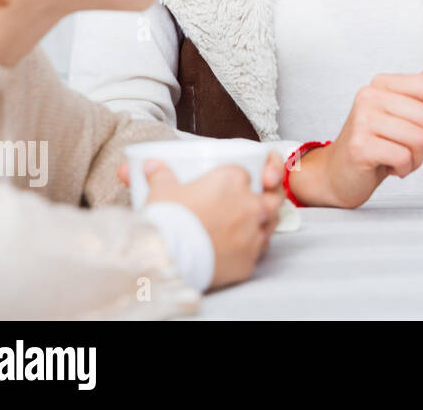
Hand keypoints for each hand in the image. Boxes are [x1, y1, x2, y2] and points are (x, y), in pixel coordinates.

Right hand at [117, 152, 283, 289]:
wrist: (165, 258)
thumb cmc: (167, 219)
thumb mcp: (160, 190)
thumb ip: (160, 174)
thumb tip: (151, 164)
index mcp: (233, 180)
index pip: (249, 172)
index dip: (246, 175)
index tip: (240, 178)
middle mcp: (250, 204)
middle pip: (272, 195)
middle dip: (270, 194)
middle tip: (259, 197)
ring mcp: (253, 232)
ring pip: (272, 220)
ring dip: (266, 218)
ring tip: (255, 219)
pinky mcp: (250, 258)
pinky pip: (260, 248)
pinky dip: (255, 244)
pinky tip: (245, 245)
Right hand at [293, 64, 422, 207]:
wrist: (338, 173)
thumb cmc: (371, 143)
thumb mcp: (399, 114)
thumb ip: (418, 93)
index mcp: (383, 84)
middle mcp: (370, 97)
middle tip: (414, 147)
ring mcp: (363, 120)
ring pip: (419, 138)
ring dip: (417, 157)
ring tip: (401, 157)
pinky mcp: (360, 146)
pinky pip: (404, 157)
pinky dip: (404, 168)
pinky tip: (391, 166)